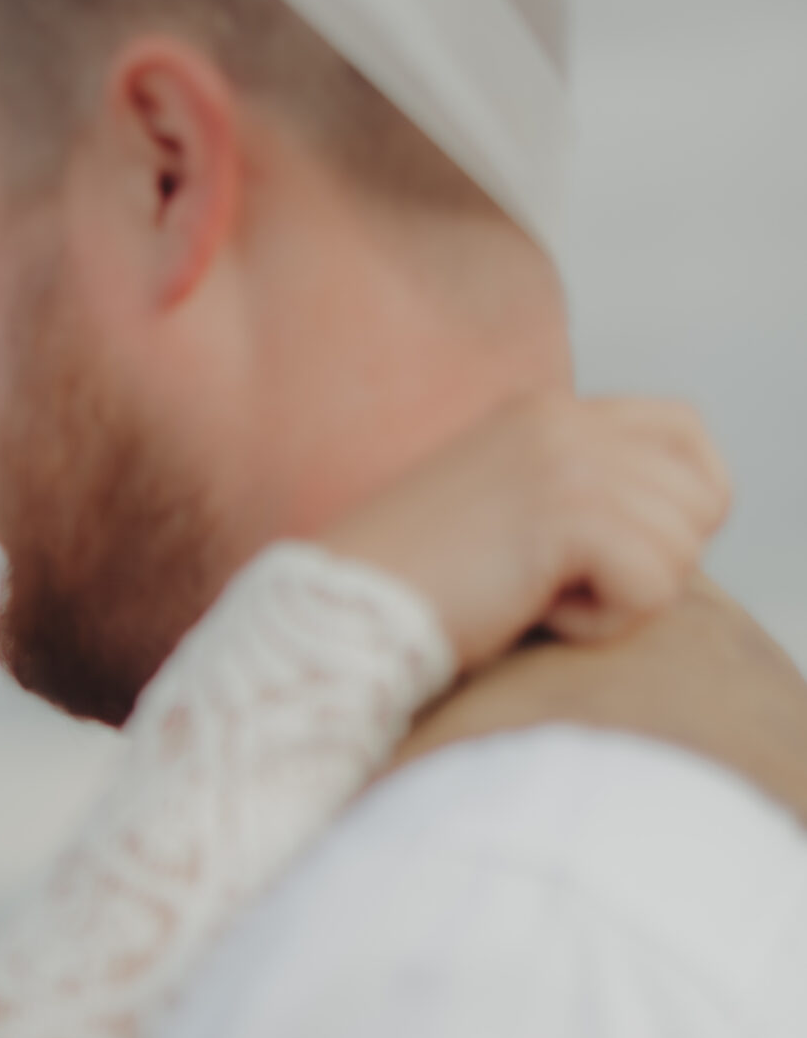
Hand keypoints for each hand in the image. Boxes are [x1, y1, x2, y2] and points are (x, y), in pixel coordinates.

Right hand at [321, 393, 732, 673]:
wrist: (336, 617)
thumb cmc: (410, 595)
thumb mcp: (500, 520)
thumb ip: (573, 498)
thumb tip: (672, 530)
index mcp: (544, 412)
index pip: (687, 434)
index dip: (684, 506)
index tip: (624, 558)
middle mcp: (563, 419)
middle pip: (702, 496)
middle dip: (652, 564)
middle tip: (565, 588)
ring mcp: (567, 458)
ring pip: (683, 546)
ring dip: (619, 598)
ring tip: (536, 599)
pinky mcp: (567, 511)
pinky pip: (653, 586)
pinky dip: (600, 625)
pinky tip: (532, 615)